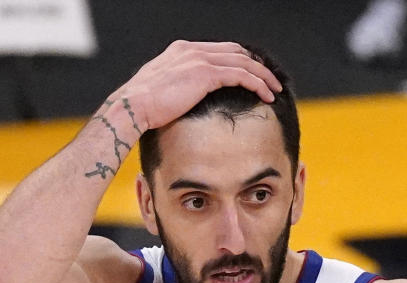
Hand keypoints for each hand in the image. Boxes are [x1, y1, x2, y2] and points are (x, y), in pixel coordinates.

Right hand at [109, 40, 282, 132]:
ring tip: (274, 89)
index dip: (239, 60)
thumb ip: (175, 87)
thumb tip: (181, 101)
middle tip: (270, 80)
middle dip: (256, 65)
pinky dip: (257, 84)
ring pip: (243, 61)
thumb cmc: (141, 107)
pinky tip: (266, 96)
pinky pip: (241, 75)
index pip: (219, 50)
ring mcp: (199, 59)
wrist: (131, 107)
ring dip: (262, 75)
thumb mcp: (159, 90)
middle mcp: (192, 50)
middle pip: (235, 51)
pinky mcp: (205, 74)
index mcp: (181, 51)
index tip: (252, 74)